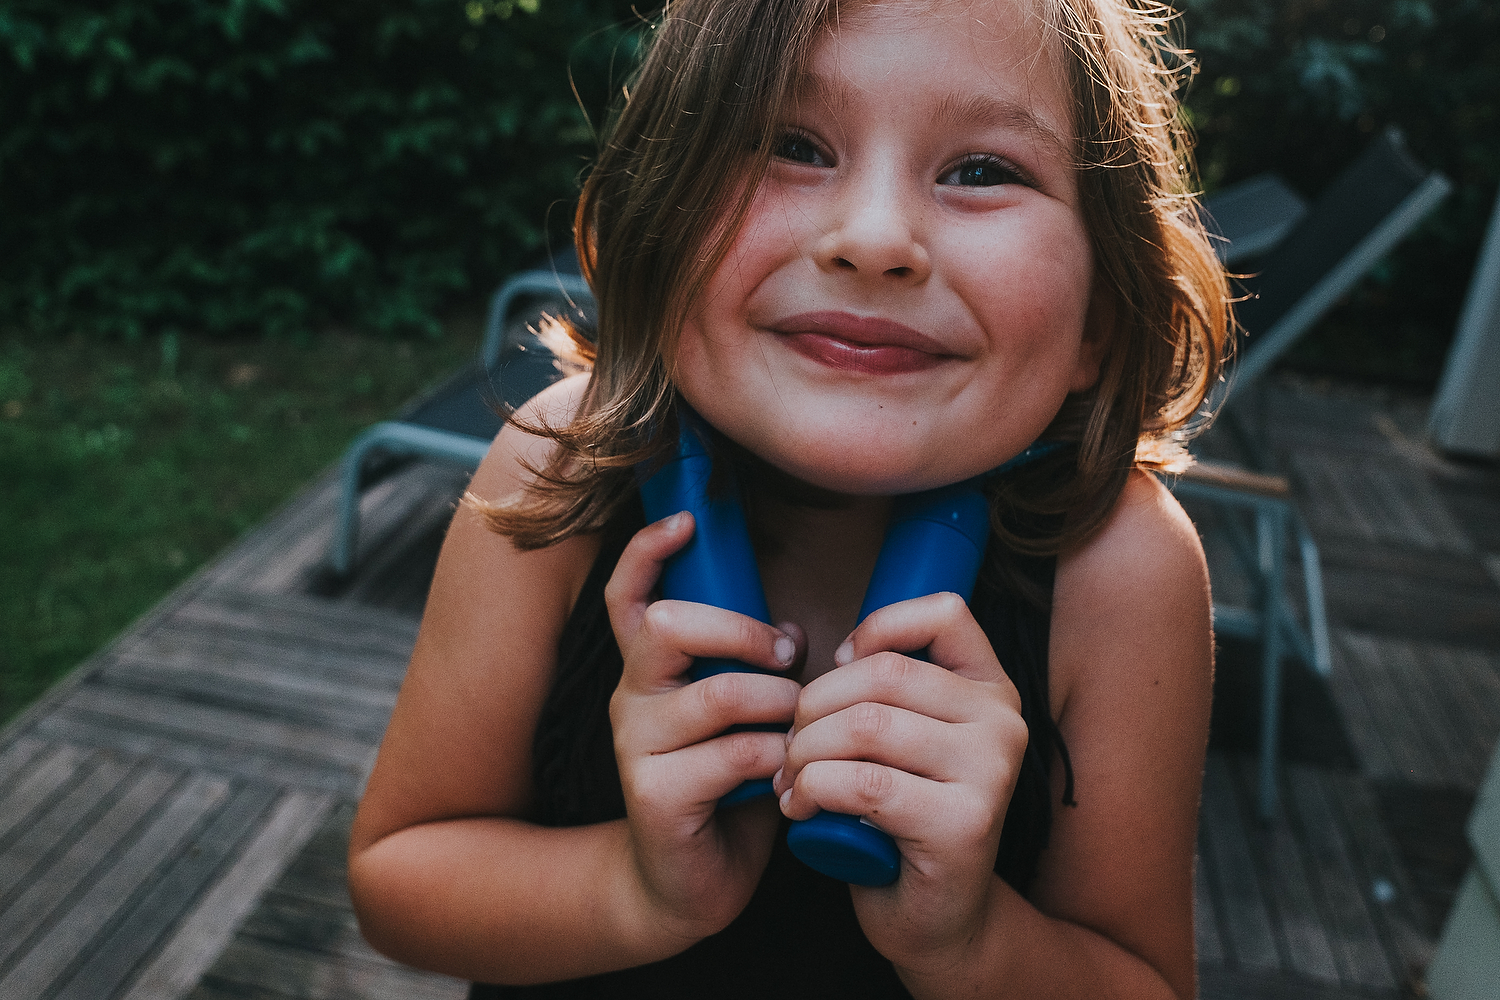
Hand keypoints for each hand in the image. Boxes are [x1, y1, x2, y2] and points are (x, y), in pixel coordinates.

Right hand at [605, 511, 804, 943]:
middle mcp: (630, 698)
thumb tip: (793, 631)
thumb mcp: (737, 717)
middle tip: (787, 654)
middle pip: (668, 626)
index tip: (686, 521)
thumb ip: (750, 671)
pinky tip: (785, 774)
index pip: (628, 597)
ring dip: (775, 703)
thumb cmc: (725, 788)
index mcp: (648, 672)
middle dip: (740, 629)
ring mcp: (635, 746)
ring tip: (797, 724)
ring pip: (716, 693)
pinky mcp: (654, 794)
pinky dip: (773, 757)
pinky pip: (731, 754)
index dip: (647, 552)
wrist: (689, 885)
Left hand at [773, 593, 1027, 968]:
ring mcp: (991, 772)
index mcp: (991, 689)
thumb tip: (828, 651)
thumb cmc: (902, 819)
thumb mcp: (902, 739)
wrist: (936, 919)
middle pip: (883, 673)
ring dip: (805, 752)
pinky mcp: (964, 823)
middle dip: (813, 705)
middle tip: (786, 745)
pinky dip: (813, 790)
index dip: (879, 626)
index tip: (840, 666)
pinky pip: (864, 783)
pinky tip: (800, 809)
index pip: (944, 611)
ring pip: (866, 725)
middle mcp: (1003, 722)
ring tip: (788, 779)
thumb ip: (886, 688)